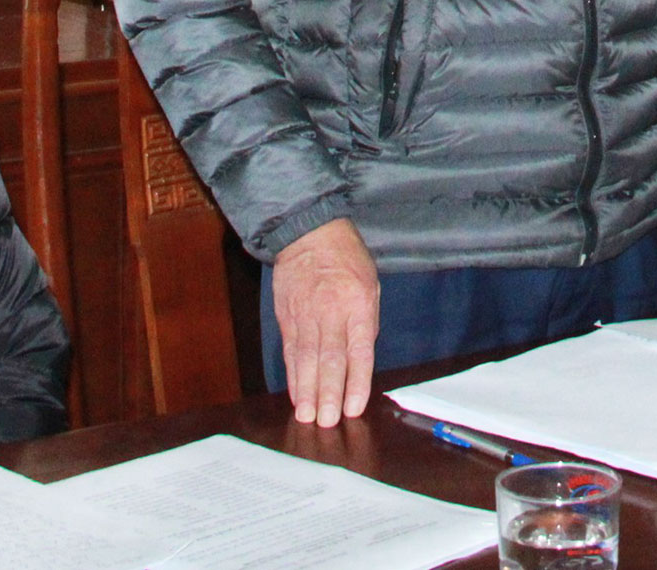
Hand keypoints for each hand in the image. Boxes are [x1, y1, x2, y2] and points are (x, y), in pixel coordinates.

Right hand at [270, 217, 378, 426]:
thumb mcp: (370, 285)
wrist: (309, 234)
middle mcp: (330, 312)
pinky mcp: (287, 318)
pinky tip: (296, 396)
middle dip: (328, 394)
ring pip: (306, 360)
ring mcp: (305, 315)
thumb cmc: (347, 260)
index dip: (356, 382)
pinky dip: (293, 376)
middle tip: (327, 423)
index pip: (358, 351)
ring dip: (307, 392)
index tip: (353, 408)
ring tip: (308, 417)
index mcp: (357, 304)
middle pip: (329, 360)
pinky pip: (290, 352)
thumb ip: (366, 323)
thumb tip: (360, 361)